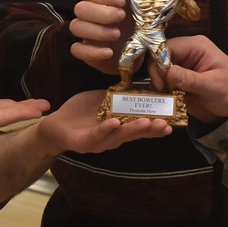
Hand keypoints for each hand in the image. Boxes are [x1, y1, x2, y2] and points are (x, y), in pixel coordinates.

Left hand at [32, 90, 172, 155]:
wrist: (55, 123)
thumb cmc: (82, 111)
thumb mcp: (106, 99)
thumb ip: (123, 96)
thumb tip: (145, 85)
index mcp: (120, 127)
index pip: (141, 127)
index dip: (156, 125)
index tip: (172, 121)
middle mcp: (113, 138)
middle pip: (134, 134)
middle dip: (150, 129)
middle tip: (165, 124)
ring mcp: (99, 141)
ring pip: (118, 136)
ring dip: (132, 130)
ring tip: (145, 122)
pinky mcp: (83, 142)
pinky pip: (96, 136)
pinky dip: (106, 129)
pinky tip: (115, 122)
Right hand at [69, 0, 194, 74]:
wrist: (140, 51)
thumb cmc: (145, 24)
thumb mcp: (159, 8)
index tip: (121, 1)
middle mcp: (92, 13)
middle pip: (80, 6)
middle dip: (99, 12)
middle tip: (120, 18)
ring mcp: (88, 33)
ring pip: (76, 26)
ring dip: (96, 31)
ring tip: (116, 36)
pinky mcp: (87, 51)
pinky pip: (77, 50)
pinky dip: (90, 51)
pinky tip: (108, 52)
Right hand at [160, 35, 227, 123]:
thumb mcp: (214, 86)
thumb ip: (191, 79)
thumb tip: (168, 73)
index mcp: (196, 46)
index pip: (168, 46)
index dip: (159, 61)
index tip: (160, 81)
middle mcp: (186, 52)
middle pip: (159, 56)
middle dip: (157, 73)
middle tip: (161, 91)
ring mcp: (181, 66)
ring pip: (158, 69)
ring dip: (157, 82)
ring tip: (162, 96)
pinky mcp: (178, 79)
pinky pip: (162, 81)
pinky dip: (160, 90)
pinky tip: (163, 99)